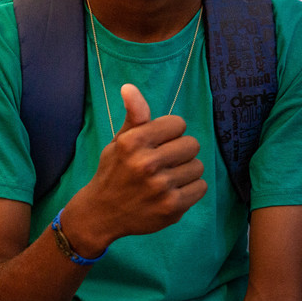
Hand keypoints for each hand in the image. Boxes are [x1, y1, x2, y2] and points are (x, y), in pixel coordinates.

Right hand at [68, 84, 206, 251]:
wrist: (101, 213)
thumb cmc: (113, 172)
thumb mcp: (119, 141)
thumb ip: (133, 115)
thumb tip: (129, 87)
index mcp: (133, 142)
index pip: (178, 124)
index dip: (170, 133)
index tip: (157, 143)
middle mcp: (146, 163)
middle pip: (192, 144)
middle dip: (180, 151)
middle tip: (164, 162)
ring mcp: (161, 187)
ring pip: (198, 166)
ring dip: (186, 172)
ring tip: (167, 178)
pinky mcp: (172, 207)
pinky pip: (200, 187)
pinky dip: (190, 190)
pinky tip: (172, 192)